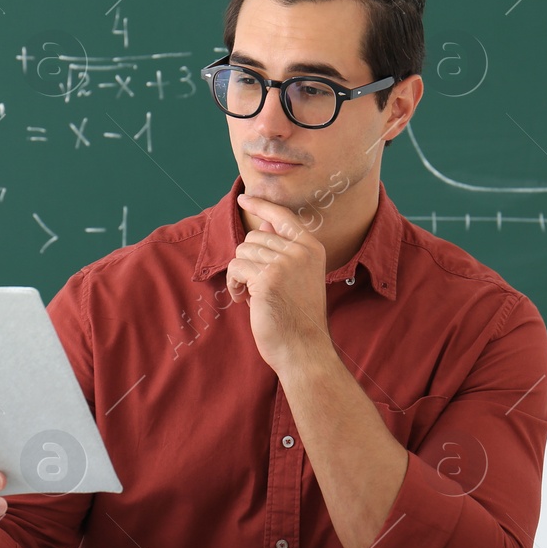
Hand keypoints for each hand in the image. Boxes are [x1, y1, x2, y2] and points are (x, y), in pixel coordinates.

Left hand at [226, 193, 332, 374]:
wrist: (304, 349)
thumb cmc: (298, 317)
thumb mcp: (297, 276)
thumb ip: (282, 248)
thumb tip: (264, 221)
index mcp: (312, 248)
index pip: (282, 215)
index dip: (260, 205)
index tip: (243, 197)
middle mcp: (300, 251)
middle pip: (255, 236)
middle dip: (248, 260)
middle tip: (255, 285)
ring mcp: (285, 263)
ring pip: (242, 251)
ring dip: (240, 274)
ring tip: (251, 294)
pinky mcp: (267, 279)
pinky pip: (236, 268)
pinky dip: (234, 284)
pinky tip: (244, 300)